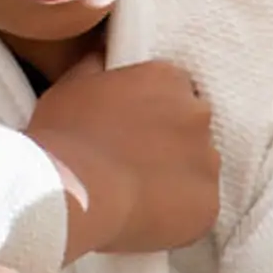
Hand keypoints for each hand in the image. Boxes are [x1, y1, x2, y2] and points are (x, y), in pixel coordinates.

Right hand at [24, 54, 218, 260]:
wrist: (70, 193)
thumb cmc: (64, 136)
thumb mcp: (69, 87)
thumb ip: (95, 67)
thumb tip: (102, 54)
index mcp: (166, 79)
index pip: (173, 89)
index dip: (152, 111)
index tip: (132, 128)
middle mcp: (198, 114)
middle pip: (190, 127)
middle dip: (168, 143)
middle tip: (131, 162)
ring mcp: (207, 161)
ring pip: (197, 169)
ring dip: (174, 178)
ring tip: (135, 195)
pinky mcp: (208, 205)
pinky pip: (197, 208)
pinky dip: (177, 214)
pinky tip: (144, 218)